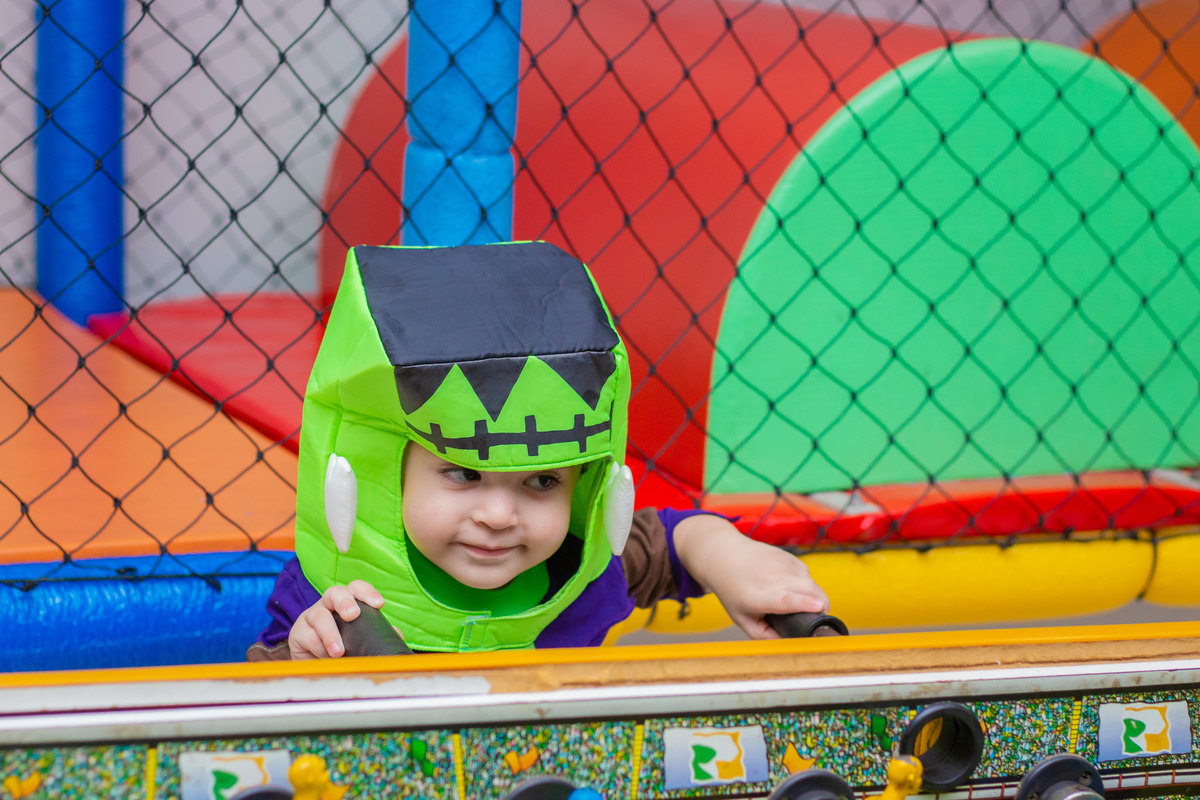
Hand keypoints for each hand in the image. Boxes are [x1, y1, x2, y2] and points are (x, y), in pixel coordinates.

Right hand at [288, 580, 384, 658]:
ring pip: (319, 616)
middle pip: (335, 592)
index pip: (357, 588)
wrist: (315, 664)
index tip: (379, 604)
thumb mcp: (360, 639)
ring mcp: (311, 616)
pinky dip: (318, 648)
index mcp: (347, 602)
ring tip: (339, 651)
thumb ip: (377, 635)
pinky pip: (307, 636)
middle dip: (345, 602)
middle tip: (353, 615)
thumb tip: (397, 636)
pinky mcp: (298, 632)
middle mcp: (328, 604)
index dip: (367, 592)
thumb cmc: (342, 646)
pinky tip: (325, 657)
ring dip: (330, 634)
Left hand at [673, 514, 828, 639]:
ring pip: (811, 582)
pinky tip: (789, 586)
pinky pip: (806, 573)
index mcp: (759, 597)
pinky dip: (804, 583)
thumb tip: (788, 645)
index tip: (819, 607)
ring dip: (814, 594)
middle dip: (823, 604)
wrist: (724, 556)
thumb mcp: (742, 619)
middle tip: (818, 616)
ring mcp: (781, 564)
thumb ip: (764, 635)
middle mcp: (772, 578)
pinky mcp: (788, 556)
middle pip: (810, 589)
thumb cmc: (732, 589)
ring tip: (797, 600)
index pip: (786, 600)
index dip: (805, 604)